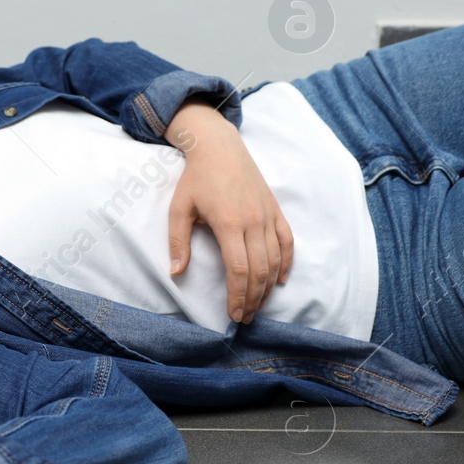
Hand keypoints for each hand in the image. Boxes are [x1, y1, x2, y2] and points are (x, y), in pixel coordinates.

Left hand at [165, 103, 294, 322]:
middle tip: (245, 316)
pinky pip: (287, 241)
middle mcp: (253, 222)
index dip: (238, 296)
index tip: (234, 314)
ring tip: (258, 305)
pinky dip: (286, 263)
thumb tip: (176, 273)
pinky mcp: (275, 210)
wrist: (219, 147)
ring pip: (275, 260)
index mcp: (229, 223)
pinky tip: (280, 280)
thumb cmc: (196, 178)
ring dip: (268, 287)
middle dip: (254, 299)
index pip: (239, 270)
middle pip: (260, 271)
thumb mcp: (179, 208)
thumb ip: (178, 242)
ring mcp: (268, 216)